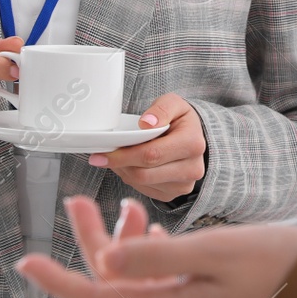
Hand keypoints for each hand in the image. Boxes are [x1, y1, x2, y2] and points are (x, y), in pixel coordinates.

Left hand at [19, 196, 296, 297]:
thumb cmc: (272, 262)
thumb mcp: (212, 251)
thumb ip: (157, 258)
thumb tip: (107, 260)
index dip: (58, 280)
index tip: (26, 260)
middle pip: (109, 281)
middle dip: (90, 240)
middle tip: (78, 199)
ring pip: (130, 275)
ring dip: (118, 238)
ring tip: (119, 202)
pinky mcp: (193, 294)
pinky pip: (154, 277)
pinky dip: (146, 247)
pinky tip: (149, 225)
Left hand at [89, 93, 206, 201]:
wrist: (192, 136)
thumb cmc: (179, 119)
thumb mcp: (173, 103)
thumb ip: (161, 109)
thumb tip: (146, 123)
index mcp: (193, 144)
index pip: (152, 154)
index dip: (124, 155)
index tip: (104, 152)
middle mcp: (192, 169)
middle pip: (144, 173)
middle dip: (119, 163)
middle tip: (103, 155)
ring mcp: (183, 185)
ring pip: (141, 183)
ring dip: (123, 170)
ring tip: (119, 156)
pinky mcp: (173, 194)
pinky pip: (144, 189)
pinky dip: (131, 177)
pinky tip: (130, 164)